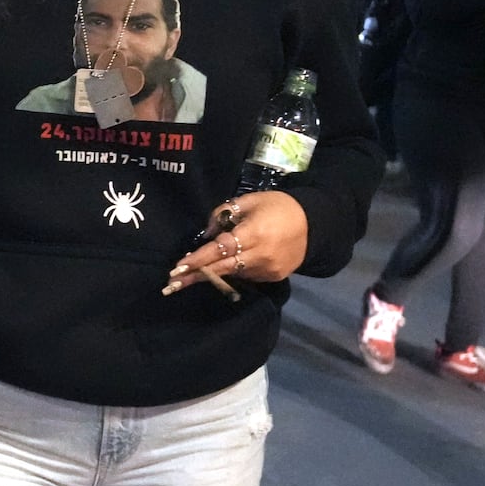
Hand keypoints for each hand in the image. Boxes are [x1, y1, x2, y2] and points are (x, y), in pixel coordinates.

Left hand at [163, 189, 308, 294]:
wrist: (314, 224)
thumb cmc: (277, 206)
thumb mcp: (248, 201)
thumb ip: (223, 214)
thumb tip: (205, 234)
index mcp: (254, 234)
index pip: (220, 250)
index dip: (198, 259)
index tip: (178, 267)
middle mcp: (260, 256)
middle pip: (221, 269)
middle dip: (195, 276)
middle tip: (170, 285)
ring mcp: (267, 270)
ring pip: (232, 274)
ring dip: (211, 273)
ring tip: (190, 273)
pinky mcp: (273, 278)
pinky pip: (245, 275)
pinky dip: (232, 270)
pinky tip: (223, 265)